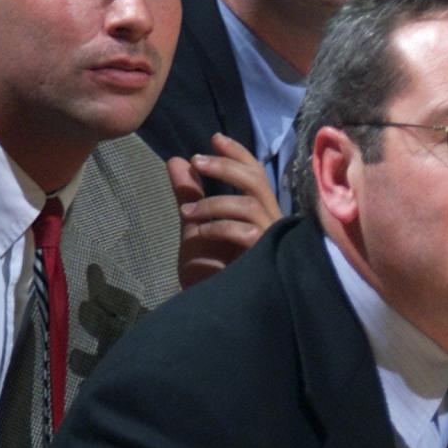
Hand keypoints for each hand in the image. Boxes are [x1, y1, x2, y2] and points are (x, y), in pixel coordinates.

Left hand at [169, 133, 282, 285]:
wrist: (211, 310)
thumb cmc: (209, 270)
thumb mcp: (194, 224)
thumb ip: (189, 194)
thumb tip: (177, 160)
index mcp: (258, 211)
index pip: (254, 173)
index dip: (237, 153)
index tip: (215, 138)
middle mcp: (269, 221)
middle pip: (256, 180)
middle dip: (226, 166)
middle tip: (198, 161)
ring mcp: (270, 239)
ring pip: (249, 203)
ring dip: (214, 201)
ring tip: (186, 211)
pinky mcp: (263, 256)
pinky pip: (244, 231)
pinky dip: (218, 226)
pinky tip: (197, 233)